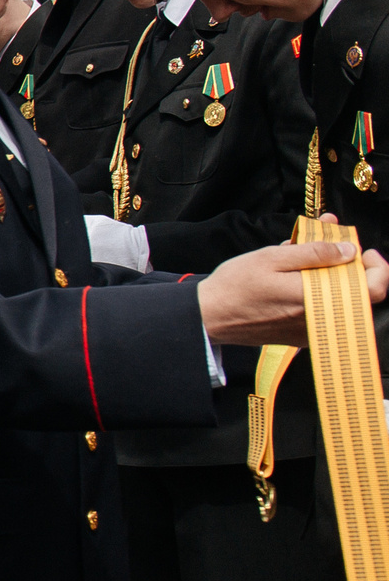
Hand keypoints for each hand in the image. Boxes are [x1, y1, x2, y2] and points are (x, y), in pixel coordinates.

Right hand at [196, 232, 388, 347]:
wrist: (208, 317)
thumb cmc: (234, 287)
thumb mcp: (271, 257)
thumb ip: (314, 253)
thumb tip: (348, 251)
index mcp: (316, 298)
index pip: (374, 289)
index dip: (377, 267)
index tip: (362, 251)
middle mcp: (319, 319)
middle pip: (358, 293)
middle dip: (350, 264)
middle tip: (332, 245)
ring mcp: (311, 330)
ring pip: (340, 301)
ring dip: (333, 276)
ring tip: (308, 257)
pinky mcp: (301, 336)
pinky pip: (323, 312)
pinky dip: (320, 292)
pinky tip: (298, 278)